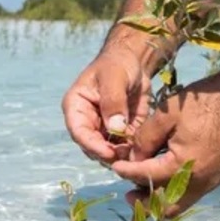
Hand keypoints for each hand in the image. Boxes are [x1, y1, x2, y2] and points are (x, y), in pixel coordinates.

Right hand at [62, 47, 152, 162]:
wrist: (134, 62)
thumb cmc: (118, 64)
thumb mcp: (114, 77)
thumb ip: (113, 101)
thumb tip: (115, 128)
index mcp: (76, 106)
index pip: (79, 132)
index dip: (92, 146)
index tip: (109, 153)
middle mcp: (87, 121)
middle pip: (92, 146)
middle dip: (108, 154)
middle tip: (127, 157)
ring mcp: (103, 129)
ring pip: (107, 151)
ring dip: (120, 156)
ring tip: (137, 153)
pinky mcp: (120, 133)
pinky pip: (123, 148)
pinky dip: (132, 151)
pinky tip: (143, 149)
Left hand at [112, 71, 219, 215]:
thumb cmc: (205, 102)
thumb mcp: (167, 114)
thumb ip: (145, 138)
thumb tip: (133, 157)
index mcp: (184, 166)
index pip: (147, 176)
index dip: (127, 172)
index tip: (114, 166)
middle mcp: (200, 182)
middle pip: (166, 205)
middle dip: (145, 201)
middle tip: (128, 194)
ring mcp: (212, 180)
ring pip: (182, 203)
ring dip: (161, 199)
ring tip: (144, 190)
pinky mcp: (219, 175)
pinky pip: (193, 193)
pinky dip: (176, 192)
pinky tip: (166, 178)